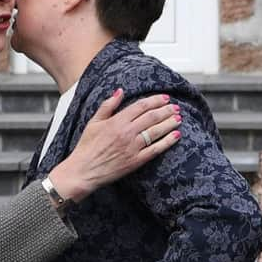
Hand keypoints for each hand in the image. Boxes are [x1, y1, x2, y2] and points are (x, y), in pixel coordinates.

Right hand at [48, 90, 180, 202]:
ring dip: (169, 123)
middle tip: (175, 107)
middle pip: (152, 117)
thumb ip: (108, 105)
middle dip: (166, 110)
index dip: (154, 101)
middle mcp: (127, 133)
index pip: (140, 106)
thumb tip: (120, 91)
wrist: (84, 170)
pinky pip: (156, 149)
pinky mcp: (136, 161)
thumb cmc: (87, 146)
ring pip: (156, 131)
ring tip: (178, 118)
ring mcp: (133, 147)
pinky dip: (167, 142)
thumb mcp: (94, 122)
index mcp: (116, 121)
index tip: (164, 98)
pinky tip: (176, 135)